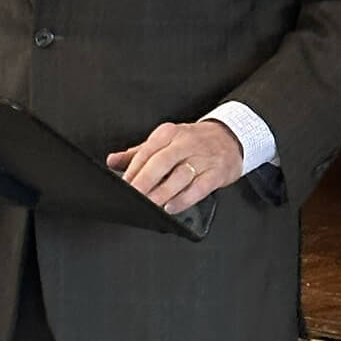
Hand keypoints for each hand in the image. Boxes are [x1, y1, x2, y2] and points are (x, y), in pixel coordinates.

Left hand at [106, 119, 243, 214]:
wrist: (229, 138)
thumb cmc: (192, 142)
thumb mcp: (164, 141)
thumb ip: (137, 153)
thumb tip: (112, 161)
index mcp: (168, 133)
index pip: (147, 152)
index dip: (133, 170)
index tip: (123, 186)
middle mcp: (185, 143)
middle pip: (161, 162)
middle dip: (145, 181)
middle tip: (133, 197)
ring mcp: (202, 158)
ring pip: (180, 176)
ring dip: (163, 192)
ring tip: (150, 205)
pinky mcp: (216, 173)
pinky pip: (199, 187)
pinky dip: (184, 199)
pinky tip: (172, 207)